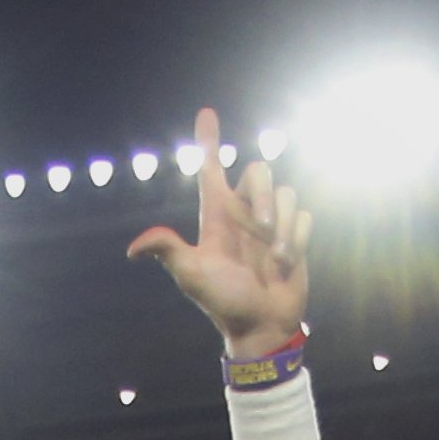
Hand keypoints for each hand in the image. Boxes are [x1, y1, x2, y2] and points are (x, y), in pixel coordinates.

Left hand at [129, 108, 310, 358]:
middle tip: (262, 229)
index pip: (211, 171)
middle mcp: (244, 214)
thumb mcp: (192, 276)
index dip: (208, 142)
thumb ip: (169, 253)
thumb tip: (133, 250)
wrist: (259, 326)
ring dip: (284, 225)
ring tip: (275, 258)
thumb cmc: (223, 302)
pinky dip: (298, 237)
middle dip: (266, 195)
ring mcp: (271, 224)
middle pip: (259, 171)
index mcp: (217, 218)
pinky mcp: (295, 234)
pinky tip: (287, 262)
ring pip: (288, 191)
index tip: (206, 113)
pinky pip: (305, 214)